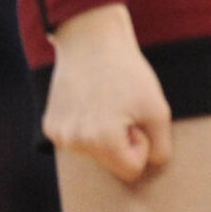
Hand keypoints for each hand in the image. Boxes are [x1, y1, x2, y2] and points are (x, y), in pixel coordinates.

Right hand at [43, 3, 172, 183]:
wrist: (91, 40)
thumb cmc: (129, 73)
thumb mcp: (158, 108)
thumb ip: (161, 146)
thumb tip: (152, 167)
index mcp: (101, 141)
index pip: (131, 170)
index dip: (141, 146)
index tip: (137, 118)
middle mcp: (74, 143)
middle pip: (111, 163)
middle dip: (122, 141)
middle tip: (122, 108)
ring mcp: (58, 135)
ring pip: (94, 152)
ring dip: (104, 133)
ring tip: (105, 102)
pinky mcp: (49, 125)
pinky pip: (78, 140)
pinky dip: (87, 126)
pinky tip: (88, 101)